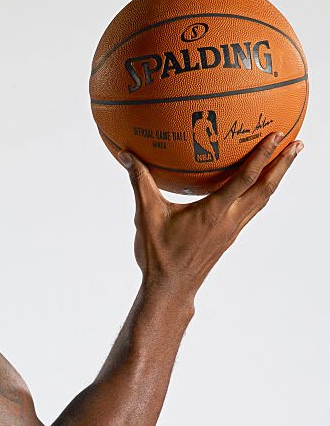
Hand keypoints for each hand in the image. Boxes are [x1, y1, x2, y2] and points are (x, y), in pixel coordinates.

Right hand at [119, 131, 302, 297]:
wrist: (171, 289)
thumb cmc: (159, 255)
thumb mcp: (147, 216)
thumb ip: (140, 183)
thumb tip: (127, 155)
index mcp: (214, 212)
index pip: (245, 179)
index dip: (262, 155)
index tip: (276, 135)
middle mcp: (229, 220)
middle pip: (266, 188)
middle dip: (284, 165)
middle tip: (298, 143)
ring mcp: (232, 229)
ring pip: (262, 199)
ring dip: (277, 178)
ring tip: (287, 159)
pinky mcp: (229, 236)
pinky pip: (252, 209)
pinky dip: (260, 192)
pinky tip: (256, 186)